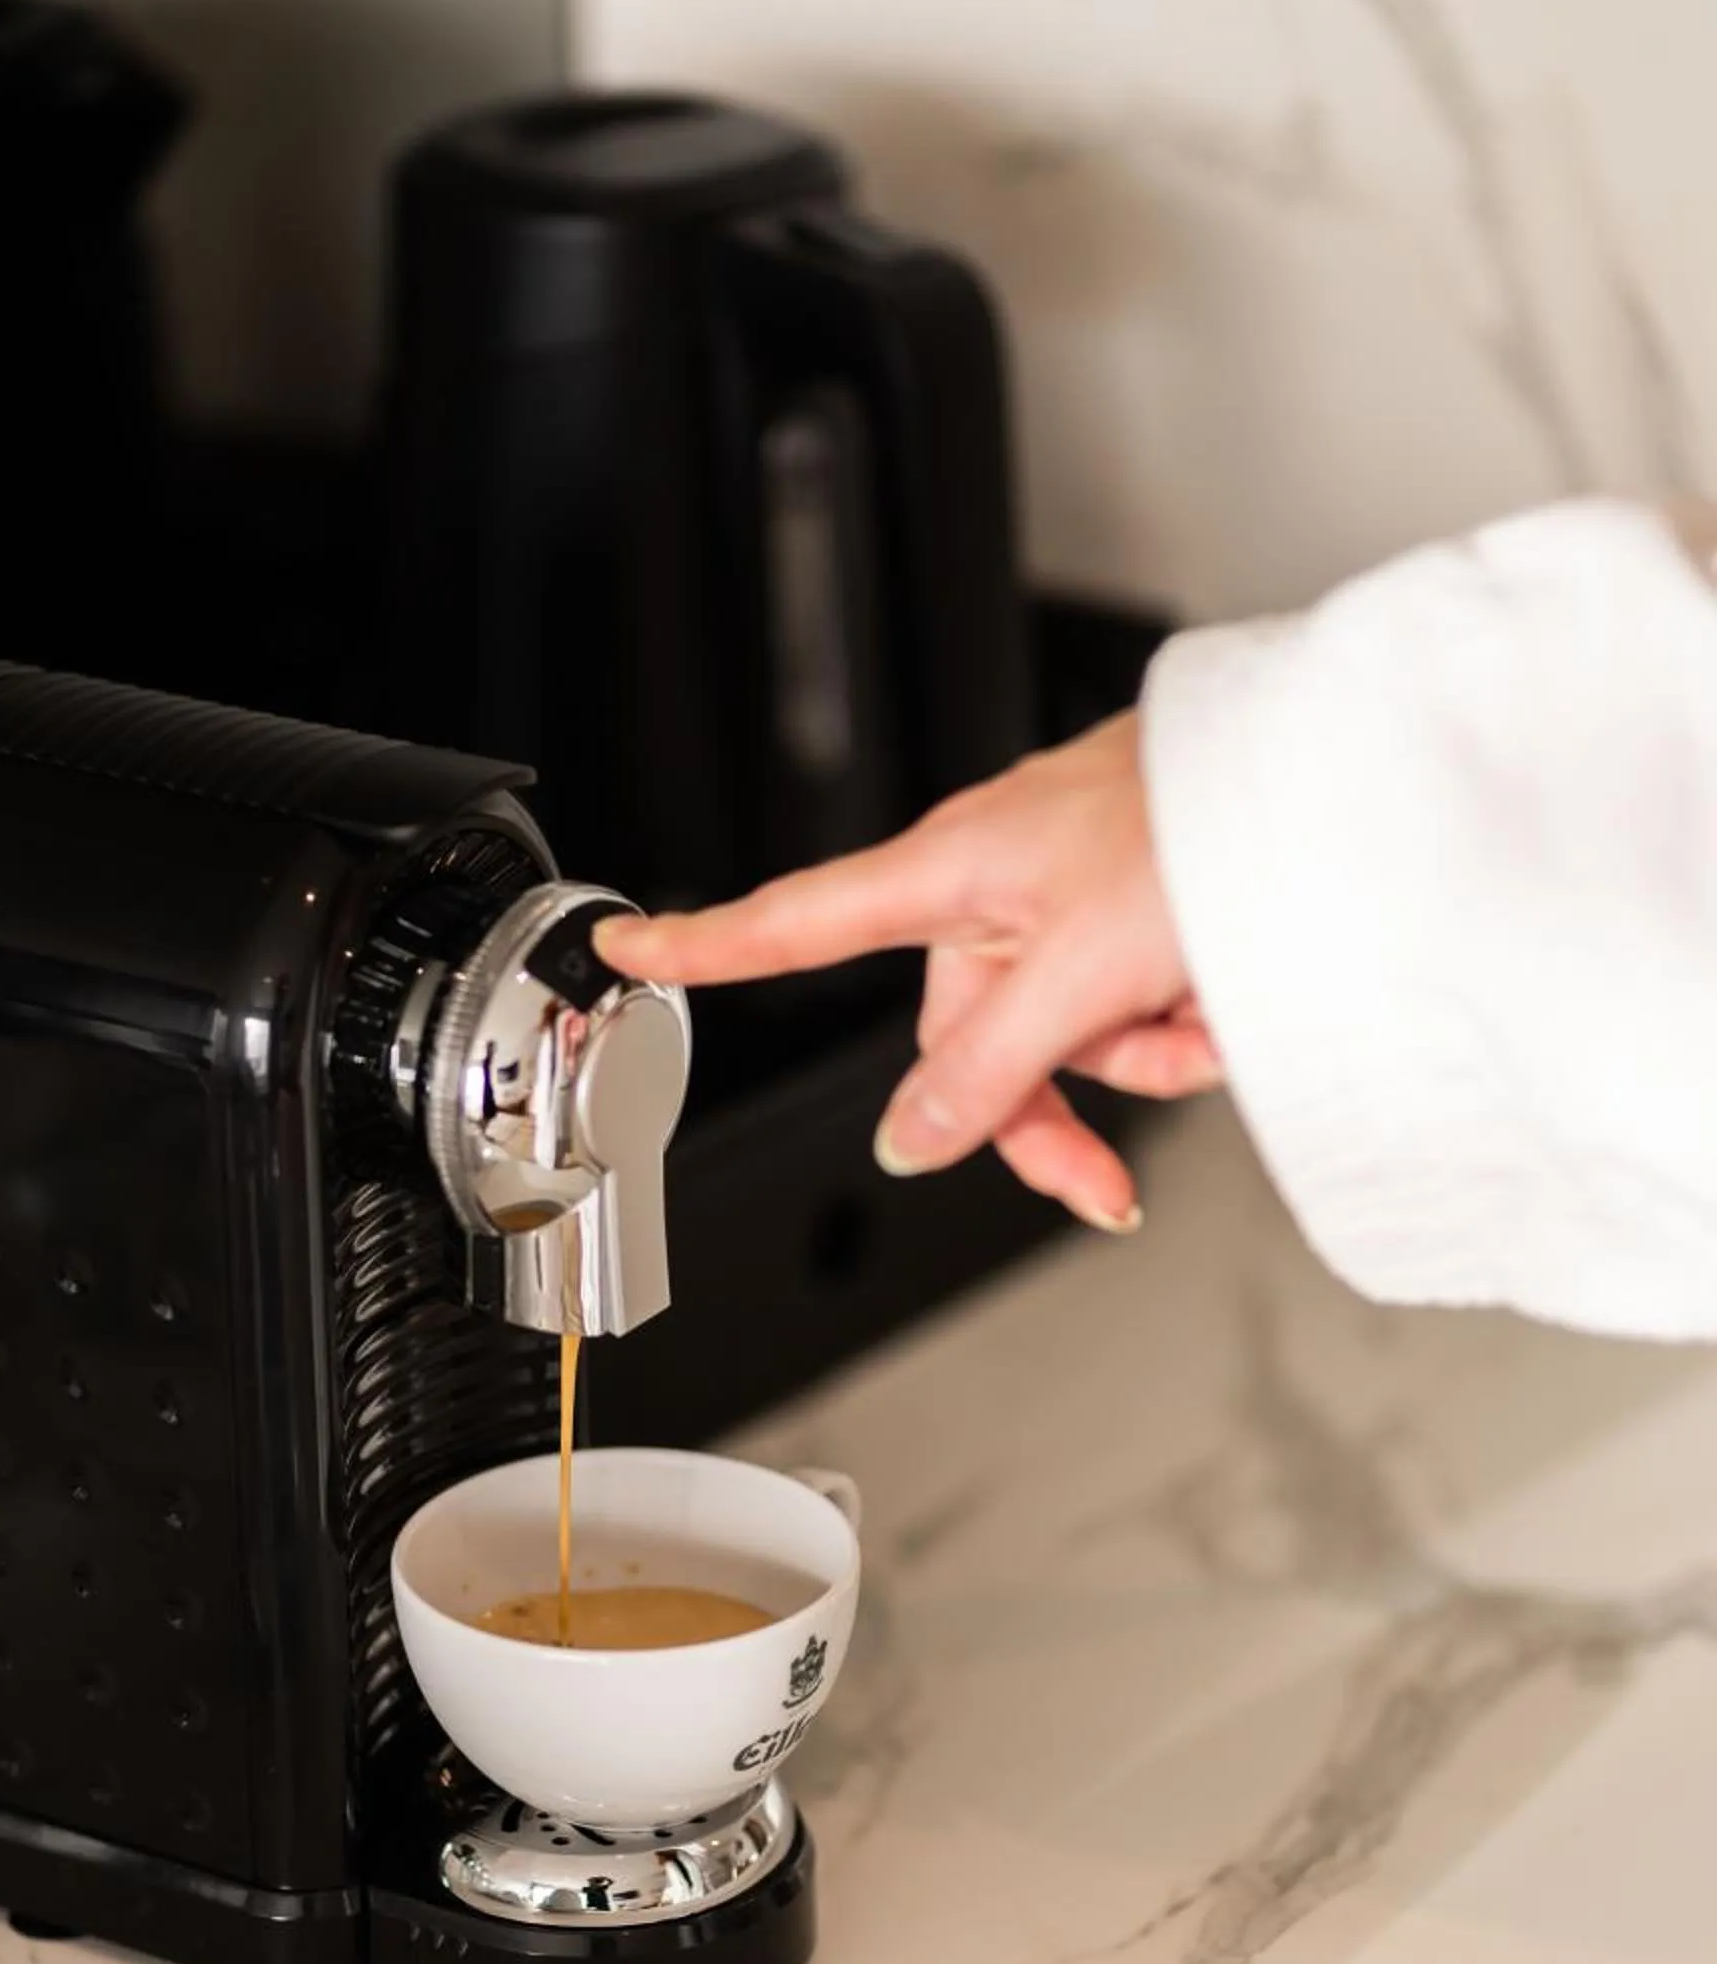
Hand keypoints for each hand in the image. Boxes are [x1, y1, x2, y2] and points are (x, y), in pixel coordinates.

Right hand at [594, 710, 1219, 1230]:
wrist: (1337, 782)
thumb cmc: (1206, 819)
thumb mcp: (1082, 969)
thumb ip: (986, 1068)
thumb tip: (910, 1141)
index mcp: (951, 872)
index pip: (798, 920)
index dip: (706, 940)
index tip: (627, 947)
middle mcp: (999, 887)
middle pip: (968, 1044)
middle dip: (1051, 1111)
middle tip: (1106, 1182)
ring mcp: (1070, 900)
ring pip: (1064, 1039)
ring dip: (1139, 1060)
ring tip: (1203, 1016)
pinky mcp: (1135, 912)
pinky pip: (1127, 1010)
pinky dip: (1180, 1024)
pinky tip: (1226, 996)